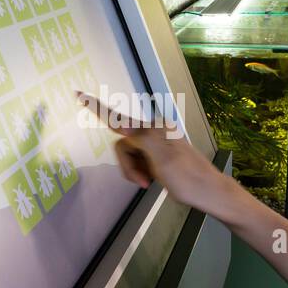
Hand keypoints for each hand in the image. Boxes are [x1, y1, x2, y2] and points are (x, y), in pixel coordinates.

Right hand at [76, 90, 230, 213]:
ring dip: (134, 171)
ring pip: (129, 155)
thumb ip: (140, 138)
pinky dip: (140, 172)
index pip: (119, 119)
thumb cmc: (187, 178)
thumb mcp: (162, 158)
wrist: (209, 193)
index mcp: (153, 130)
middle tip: (142, 182)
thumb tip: (121, 124)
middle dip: (128, 165)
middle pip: (123, 144)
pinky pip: (138, 161)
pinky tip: (153, 180)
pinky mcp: (158, 156)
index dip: (97, 109)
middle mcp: (154, 132)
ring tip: (149, 182)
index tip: (78, 94)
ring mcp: (156, 145)